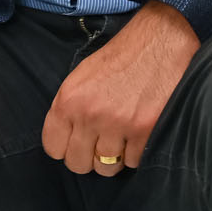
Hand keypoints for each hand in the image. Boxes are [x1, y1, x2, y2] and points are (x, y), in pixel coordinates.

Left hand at [42, 0, 199, 175]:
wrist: (158, 43)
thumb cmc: (118, 59)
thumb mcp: (80, 77)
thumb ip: (68, 109)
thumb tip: (63, 141)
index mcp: (69, 100)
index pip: (53, 148)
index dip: (64, 148)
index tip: (75, 142)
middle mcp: (90, 115)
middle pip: (78, 164)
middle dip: (88, 157)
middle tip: (99, 143)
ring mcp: (119, 126)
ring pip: (107, 167)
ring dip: (113, 157)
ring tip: (120, 138)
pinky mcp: (146, 132)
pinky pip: (134, 162)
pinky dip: (136, 153)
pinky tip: (138, 134)